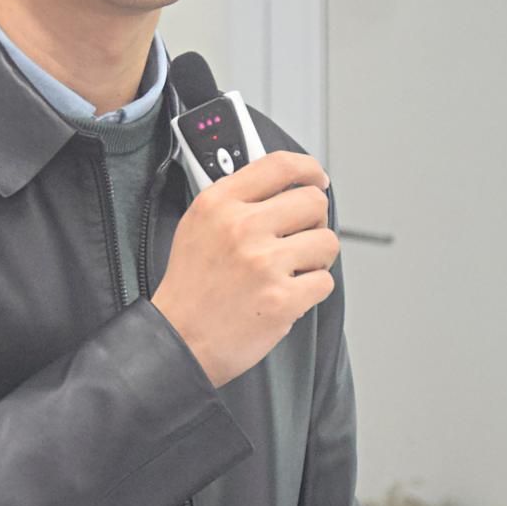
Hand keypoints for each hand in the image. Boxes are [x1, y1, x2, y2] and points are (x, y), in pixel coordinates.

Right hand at [151, 149, 337, 387]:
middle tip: (300, 237)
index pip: (280, 165)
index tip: (316, 178)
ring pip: (327, 241)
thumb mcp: (197, 225)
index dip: (309, 169)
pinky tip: (287, 293)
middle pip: (313, 201)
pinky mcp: (281, 299)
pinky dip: (312, 290)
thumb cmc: (191, 288)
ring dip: (316, 258)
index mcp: (220, 204)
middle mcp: (242, 228)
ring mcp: (263, 264)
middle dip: (314, 221)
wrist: (179, 340)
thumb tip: (281, 185)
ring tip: (291, 270)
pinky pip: (325, 281)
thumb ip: (236, 200)